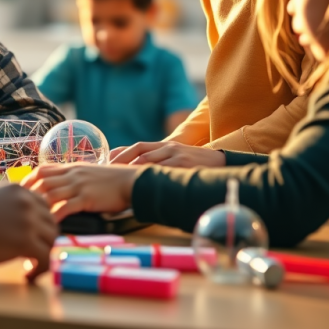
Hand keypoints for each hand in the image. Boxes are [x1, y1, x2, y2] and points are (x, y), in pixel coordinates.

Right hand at [0, 185, 56, 280]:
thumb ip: (8, 204)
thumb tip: (17, 220)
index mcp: (18, 190)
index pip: (43, 206)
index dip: (39, 224)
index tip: (28, 238)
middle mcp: (26, 202)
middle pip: (51, 223)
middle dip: (43, 239)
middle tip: (30, 254)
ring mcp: (28, 220)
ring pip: (52, 240)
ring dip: (43, 254)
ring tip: (28, 265)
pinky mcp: (25, 241)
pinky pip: (46, 258)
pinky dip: (41, 269)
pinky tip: (27, 275)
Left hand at [23, 163, 139, 220]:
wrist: (132, 182)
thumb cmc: (112, 181)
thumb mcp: (89, 174)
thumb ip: (74, 178)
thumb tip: (61, 187)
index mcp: (72, 167)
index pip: (43, 169)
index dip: (29, 179)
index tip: (20, 190)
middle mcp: (72, 174)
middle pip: (42, 180)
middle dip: (27, 193)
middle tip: (18, 206)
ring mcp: (79, 185)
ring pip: (51, 192)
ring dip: (38, 205)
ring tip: (28, 217)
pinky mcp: (87, 198)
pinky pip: (66, 206)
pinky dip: (55, 215)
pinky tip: (49, 224)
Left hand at [109, 141, 225, 168]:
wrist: (222, 163)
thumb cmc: (197, 164)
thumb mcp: (178, 158)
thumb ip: (161, 162)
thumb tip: (141, 173)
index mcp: (165, 145)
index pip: (137, 146)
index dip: (121, 152)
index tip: (106, 161)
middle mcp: (167, 147)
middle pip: (138, 152)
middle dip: (120, 161)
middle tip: (106, 170)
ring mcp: (175, 154)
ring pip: (146, 161)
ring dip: (130, 169)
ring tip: (117, 178)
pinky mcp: (183, 163)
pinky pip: (161, 170)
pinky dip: (149, 176)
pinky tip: (139, 183)